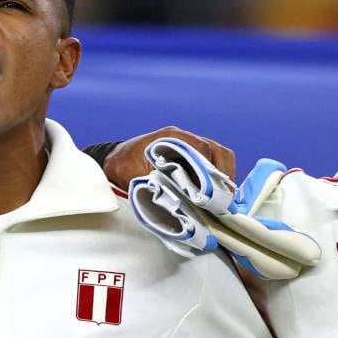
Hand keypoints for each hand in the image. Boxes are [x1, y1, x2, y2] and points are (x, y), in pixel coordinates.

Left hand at [102, 128, 235, 185]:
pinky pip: (212, 161)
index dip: (212, 170)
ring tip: (223, 197)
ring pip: (219, 155)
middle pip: (217, 151)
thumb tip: (176, 198)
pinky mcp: (189, 155)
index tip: (214, 191)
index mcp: (169, 138)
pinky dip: (218, 176)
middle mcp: (182, 138)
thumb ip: (153, 184)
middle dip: (224, 174)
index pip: (203, 148)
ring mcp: (188, 145)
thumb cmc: (121, 166)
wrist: (113, 161)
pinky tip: (215, 193)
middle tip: (224, 198)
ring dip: (224, 175)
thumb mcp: (132, 176)